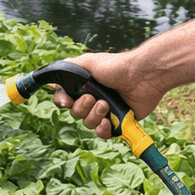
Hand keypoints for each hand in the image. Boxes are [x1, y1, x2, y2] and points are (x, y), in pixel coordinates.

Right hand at [47, 51, 168, 138]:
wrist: (142, 77)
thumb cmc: (117, 66)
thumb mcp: (89, 61)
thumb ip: (69, 68)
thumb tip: (51, 78)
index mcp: (84, 85)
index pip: (65, 98)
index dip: (63, 102)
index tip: (66, 101)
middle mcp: (93, 98)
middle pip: (75, 113)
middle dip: (82, 107)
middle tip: (93, 98)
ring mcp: (105, 111)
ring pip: (88, 123)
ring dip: (94, 115)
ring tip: (106, 105)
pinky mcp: (118, 122)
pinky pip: (103, 133)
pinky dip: (103, 129)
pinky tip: (108, 121)